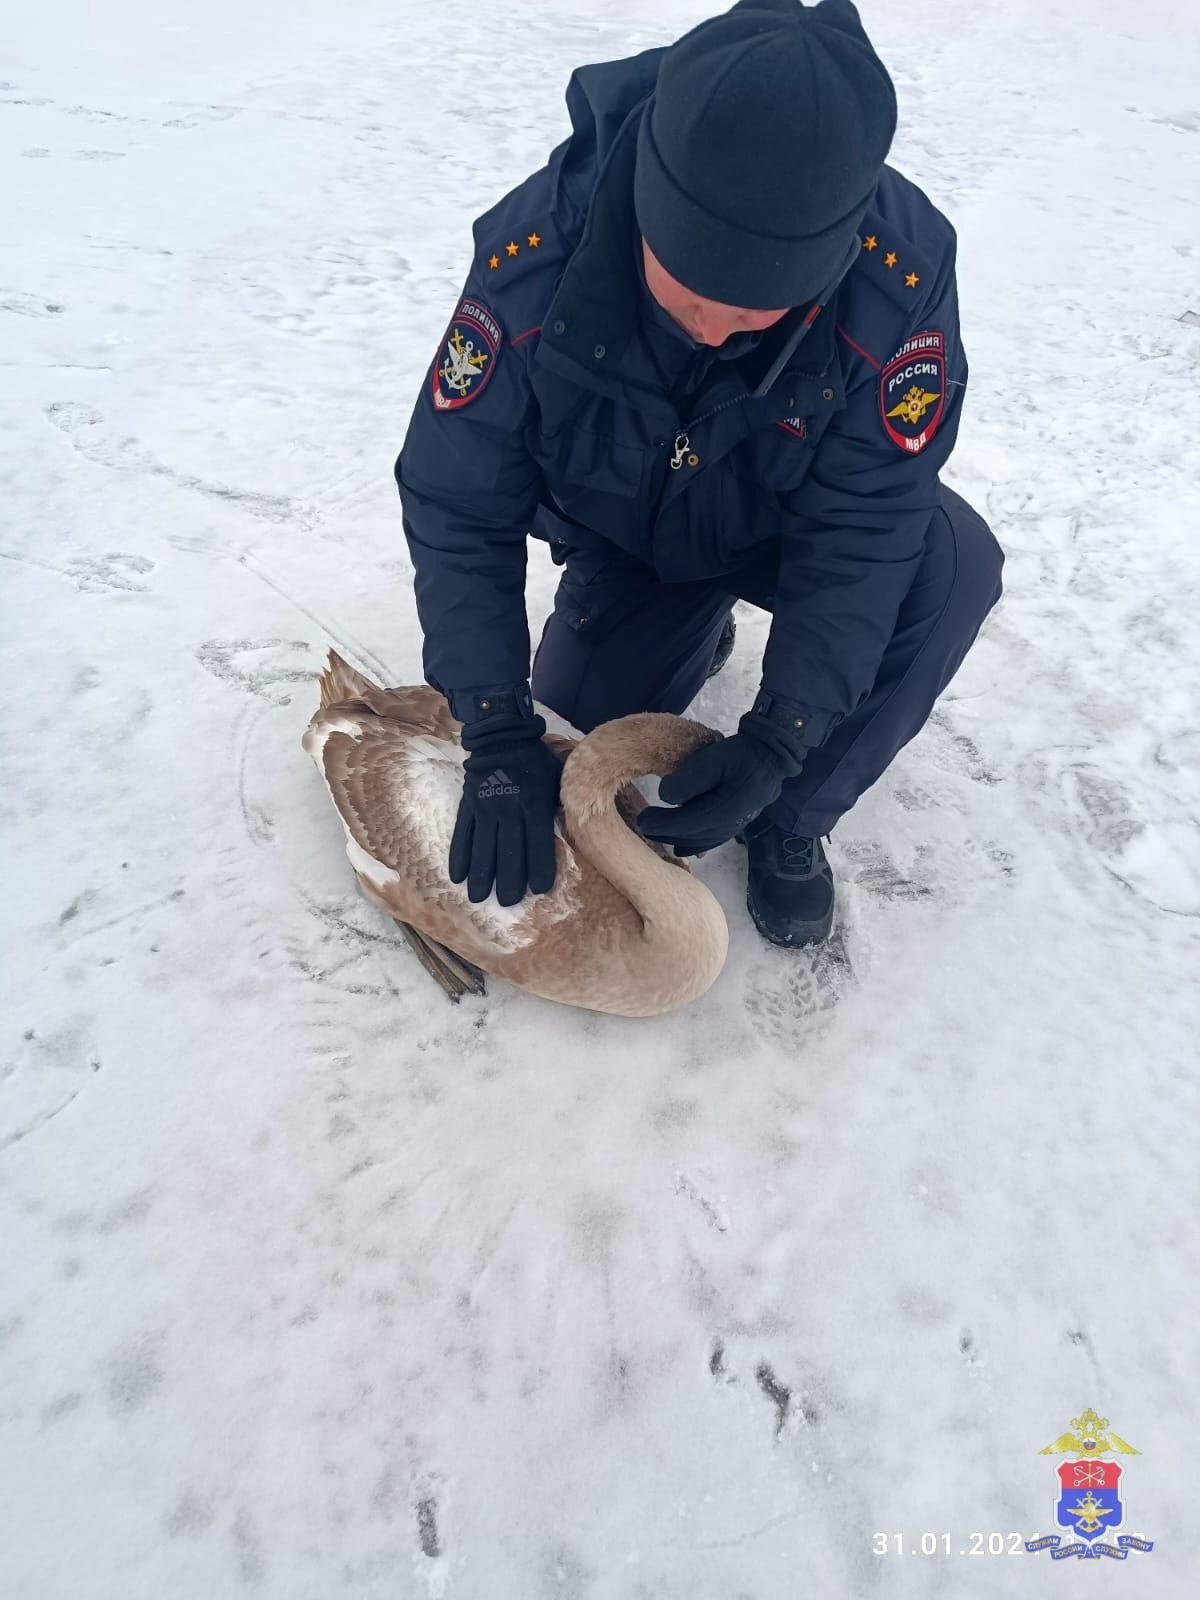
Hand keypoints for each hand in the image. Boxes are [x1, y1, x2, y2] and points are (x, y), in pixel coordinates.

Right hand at [449, 720, 560, 905]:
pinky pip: (462, 834)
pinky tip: (458, 876)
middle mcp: (509, 809)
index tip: (539, 889)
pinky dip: (459, 856)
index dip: (539, 867)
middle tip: (507, 902)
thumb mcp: (559, 775)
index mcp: (535, 803)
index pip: (539, 842)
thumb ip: (564, 801)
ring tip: (478, 897)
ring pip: (482, 847)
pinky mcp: (468, 805)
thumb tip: (578, 824)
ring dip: (480, 875)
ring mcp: (485, 808)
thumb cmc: (536, 757)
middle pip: (508, 851)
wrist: (500, 733)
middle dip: (508, 880)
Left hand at [637, 727, 803, 855]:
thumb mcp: (712, 758)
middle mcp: (731, 824)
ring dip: (677, 840)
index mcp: (725, 808)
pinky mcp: (737, 824)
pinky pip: (712, 841)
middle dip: (665, 833)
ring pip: (701, 842)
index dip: (662, 824)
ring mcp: (736, 827)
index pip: (686, 823)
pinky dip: (695, 845)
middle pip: (691, 836)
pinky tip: (683, 846)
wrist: (772, 755)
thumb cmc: (741, 753)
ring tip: (657, 834)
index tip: (642, 819)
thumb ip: (688, 779)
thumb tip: (666, 797)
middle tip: (643, 825)